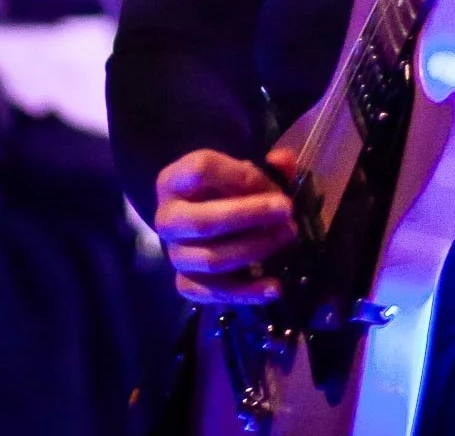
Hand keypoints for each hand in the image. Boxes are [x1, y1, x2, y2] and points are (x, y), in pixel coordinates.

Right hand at [154, 147, 298, 305]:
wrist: (204, 219)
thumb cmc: (225, 188)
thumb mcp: (243, 170)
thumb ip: (266, 165)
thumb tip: (284, 161)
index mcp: (174, 180)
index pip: (201, 170)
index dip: (242, 176)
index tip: (273, 183)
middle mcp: (167, 218)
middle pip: (204, 221)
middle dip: (250, 216)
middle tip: (287, 211)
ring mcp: (174, 254)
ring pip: (211, 260)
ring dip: (254, 250)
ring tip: (287, 238)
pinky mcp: (185, 284)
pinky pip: (212, 293)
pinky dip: (245, 293)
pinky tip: (275, 286)